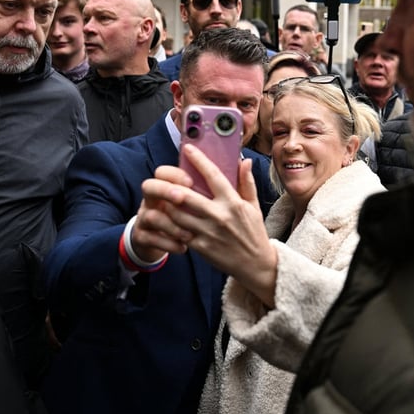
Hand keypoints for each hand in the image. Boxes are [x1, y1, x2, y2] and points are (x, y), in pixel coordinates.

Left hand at [141, 145, 277, 306]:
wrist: (256, 264)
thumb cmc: (254, 232)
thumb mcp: (254, 206)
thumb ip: (246, 182)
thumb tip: (244, 161)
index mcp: (233, 202)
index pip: (213, 176)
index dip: (199, 160)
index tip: (188, 149)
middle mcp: (219, 216)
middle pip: (186, 196)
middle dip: (169, 185)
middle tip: (159, 176)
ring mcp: (208, 232)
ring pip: (177, 215)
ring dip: (164, 204)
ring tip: (157, 195)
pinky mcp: (201, 247)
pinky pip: (179, 233)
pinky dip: (168, 224)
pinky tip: (162, 216)